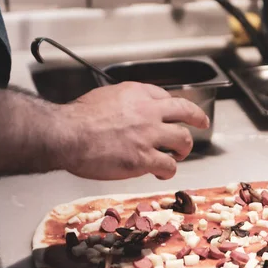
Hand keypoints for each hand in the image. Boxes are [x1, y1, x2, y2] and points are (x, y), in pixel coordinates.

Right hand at [56, 82, 207, 179]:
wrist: (66, 134)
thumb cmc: (76, 119)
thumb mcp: (104, 97)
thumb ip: (123, 102)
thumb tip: (130, 112)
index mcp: (137, 94)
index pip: (167, 96)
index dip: (174, 107)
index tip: (177, 111)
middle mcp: (148, 111)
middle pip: (186, 112)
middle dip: (197, 118)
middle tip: (201, 123)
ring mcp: (149, 135)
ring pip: (184, 140)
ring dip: (184, 149)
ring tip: (178, 154)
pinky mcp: (144, 158)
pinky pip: (169, 165)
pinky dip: (168, 171)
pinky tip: (161, 173)